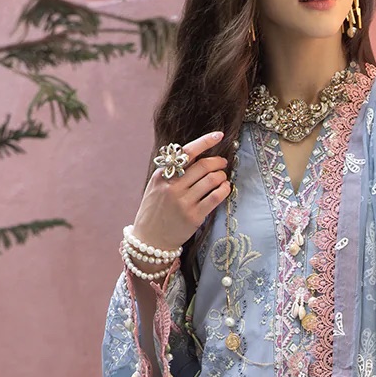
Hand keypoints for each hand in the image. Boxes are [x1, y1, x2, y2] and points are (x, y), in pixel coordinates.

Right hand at [130, 130, 229, 254]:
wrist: (150, 240)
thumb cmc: (155, 211)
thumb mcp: (157, 187)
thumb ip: (172, 173)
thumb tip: (195, 157)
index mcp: (162, 175)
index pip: (186, 152)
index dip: (205, 141)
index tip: (219, 135)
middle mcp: (172, 187)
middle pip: (203, 166)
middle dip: (218, 162)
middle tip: (223, 163)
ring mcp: (183, 202)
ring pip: (211, 180)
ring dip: (222, 176)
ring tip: (222, 178)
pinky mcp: (193, 217)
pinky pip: (215, 197)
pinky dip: (224, 189)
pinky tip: (225, 188)